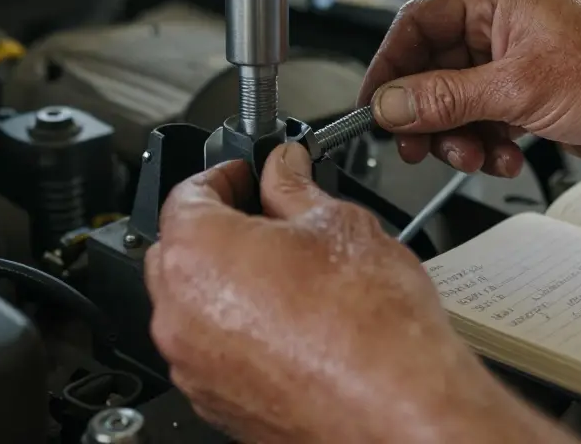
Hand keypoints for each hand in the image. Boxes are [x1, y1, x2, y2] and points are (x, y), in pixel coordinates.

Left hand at [146, 143, 568, 443]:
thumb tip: (284, 170)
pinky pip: (214, 351)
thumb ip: (294, 187)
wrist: (401, 410)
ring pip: (195, 305)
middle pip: (181, 251)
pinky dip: (240, 332)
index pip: (186, 192)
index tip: (249, 174)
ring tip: (292, 275)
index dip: (224, 174)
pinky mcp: (217, 403)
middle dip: (221, 228)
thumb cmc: (372, 328)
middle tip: (272, 218)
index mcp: (197, 255)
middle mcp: (179, 314)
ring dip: (229, 283)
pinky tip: (293, 322)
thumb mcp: (340, 224)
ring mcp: (195, 366)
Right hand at [358, 0, 580, 172]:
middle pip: (433, 69)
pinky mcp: (532, 94)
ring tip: (476, 155)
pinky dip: (487, 144)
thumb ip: (445, 98)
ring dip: (460, 136)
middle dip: (428, 114)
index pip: (416, 25)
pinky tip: (506, 157)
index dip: (389, 68)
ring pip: (458, 101)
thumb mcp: (518, 89)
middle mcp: (504, 24)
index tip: (375, 106)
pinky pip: (486, 119)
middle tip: (419, 145)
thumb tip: (393, 104)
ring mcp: (518, 61)